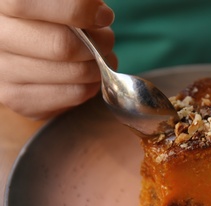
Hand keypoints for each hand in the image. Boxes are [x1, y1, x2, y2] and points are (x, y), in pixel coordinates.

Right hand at [0, 0, 116, 118]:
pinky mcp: (19, 98)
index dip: (75, 9)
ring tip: (99, 58)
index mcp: (1, 5)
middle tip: (106, 41)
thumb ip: (74, 4)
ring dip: (98, 66)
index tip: (103, 16)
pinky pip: (75, 94)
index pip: (25, 3)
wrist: (31, 54)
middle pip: (60, 45)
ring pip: (73, 72)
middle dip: (97, 44)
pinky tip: (88, 76)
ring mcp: (4, 71)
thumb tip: (99, 13)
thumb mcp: (60, 4)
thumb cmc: (52, 21)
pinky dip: (93, 84)